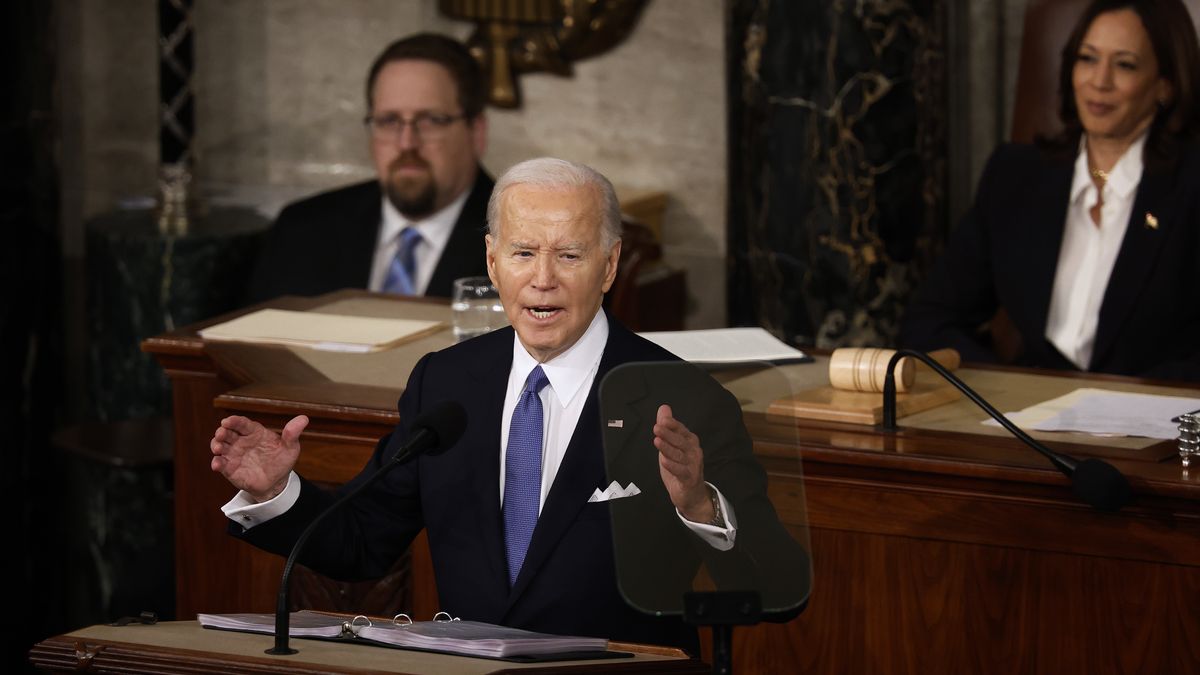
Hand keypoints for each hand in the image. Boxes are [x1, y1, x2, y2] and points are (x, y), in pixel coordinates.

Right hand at [210, 414, 307, 502]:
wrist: (276, 483)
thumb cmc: (282, 461)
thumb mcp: (290, 448)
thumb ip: (292, 434)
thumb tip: (304, 419)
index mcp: (254, 432)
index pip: (242, 423)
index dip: (234, 421)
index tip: (228, 421)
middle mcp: (241, 441)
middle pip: (227, 432)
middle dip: (222, 431)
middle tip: (221, 433)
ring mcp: (234, 454)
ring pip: (220, 446)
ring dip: (215, 445)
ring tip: (217, 447)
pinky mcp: (230, 468)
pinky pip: (220, 464)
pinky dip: (216, 463)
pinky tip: (217, 464)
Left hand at [653, 404, 713, 522]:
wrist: (691, 494)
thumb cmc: (681, 467)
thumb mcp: (671, 446)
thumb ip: (667, 427)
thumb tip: (664, 408)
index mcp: (690, 442)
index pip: (681, 430)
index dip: (673, 425)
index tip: (663, 420)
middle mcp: (694, 452)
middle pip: (680, 441)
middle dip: (668, 434)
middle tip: (657, 428)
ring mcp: (693, 465)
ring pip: (679, 455)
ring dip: (667, 448)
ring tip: (657, 441)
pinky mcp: (690, 478)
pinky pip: (681, 471)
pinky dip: (672, 466)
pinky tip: (664, 461)